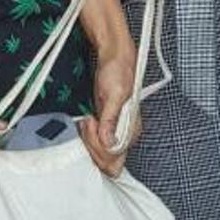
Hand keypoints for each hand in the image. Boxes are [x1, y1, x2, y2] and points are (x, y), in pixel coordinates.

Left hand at [81, 37, 137, 173]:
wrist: (114, 59)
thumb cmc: (118, 72)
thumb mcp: (114, 94)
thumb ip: (111, 120)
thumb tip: (108, 142)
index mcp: (132, 129)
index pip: (116, 157)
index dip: (101, 147)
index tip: (94, 126)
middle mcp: (125, 134)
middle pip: (108, 161)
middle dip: (93, 144)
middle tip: (89, 122)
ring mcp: (115, 132)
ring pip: (100, 155)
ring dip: (89, 140)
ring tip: (88, 120)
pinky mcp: (105, 127)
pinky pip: (95, 144)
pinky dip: (88, 137)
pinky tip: (87, 123)